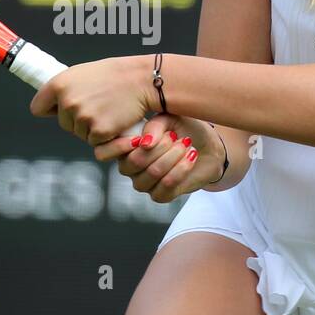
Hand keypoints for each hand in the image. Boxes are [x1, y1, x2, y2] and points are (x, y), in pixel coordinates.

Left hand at [29, 55, 153, 145]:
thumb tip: (52, 105)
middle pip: (63, 124)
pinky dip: (104, 135)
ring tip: (106, 110)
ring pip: (79, 134)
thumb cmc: (114, 75)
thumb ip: (64, 89)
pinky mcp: (98, 131)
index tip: (58, 110)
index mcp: (59, 84)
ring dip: (91, 128)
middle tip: (96, 105)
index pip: (38, 108)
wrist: (141, 80)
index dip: (50, 110)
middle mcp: (67, 101)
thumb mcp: (81, 74)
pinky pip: (95, 141)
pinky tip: (113, 119)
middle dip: (77, 120)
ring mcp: (82, 117)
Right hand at [92, 114, 225, 202]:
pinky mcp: (160, 195)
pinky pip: (166, 186)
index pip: (106, 152)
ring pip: (153, 173)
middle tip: (176, 136)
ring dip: (173, 157)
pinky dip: (181, 169)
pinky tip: (191, 157)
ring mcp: (144, 183)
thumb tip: (145, 142)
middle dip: (160, 147)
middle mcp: (129, 167)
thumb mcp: (169, 119)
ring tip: (186, 144)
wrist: (207, 146)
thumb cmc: (183, 129)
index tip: (142, 136)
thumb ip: (154, 126)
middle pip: (135, 162)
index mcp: (124, 147)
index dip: (121, 145)